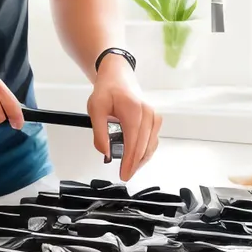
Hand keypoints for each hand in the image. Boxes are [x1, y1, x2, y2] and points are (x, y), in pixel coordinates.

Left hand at [86, 57, 160, 181]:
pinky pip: (153, 140)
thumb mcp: (95, 108)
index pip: (133, 143)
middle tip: (125, 175)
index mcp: (133, 110)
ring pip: (150, 146)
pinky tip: (136, 158)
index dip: (129, 162)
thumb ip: (100, 132)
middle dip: (135, 164)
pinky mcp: (155, 120)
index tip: (124, 174)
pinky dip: (145, 151)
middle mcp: (148, 114)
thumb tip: (106, 153)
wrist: (118, 76)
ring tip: (129, 169)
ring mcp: (154, 117)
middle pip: (144, 147)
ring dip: (141, 160)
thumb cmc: (107, 91)